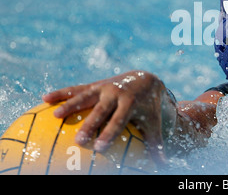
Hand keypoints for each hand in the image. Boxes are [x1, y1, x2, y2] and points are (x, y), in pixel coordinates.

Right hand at [42, 70, 176, 164]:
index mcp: (130, 103)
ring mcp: (104, 87)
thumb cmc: (148, 108)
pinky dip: (62, 93)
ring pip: (85, 96)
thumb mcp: (153, 123)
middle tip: (79, 140)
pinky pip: (76, 89)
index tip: (99, 148)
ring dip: (70, 105)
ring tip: (56, 116)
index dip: (110, 133)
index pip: (119, 120)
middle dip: (89, 124)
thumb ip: (156, 144)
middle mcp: (116, 93)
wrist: (145, 79)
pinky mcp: (95, 85)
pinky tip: (44, 99)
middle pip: (101, 110)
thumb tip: (163, 166)